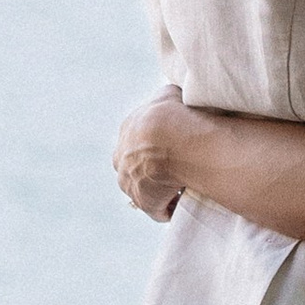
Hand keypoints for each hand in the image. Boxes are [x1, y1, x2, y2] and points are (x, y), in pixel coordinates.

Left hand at [113, 89, 189, 222]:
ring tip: (182, 187)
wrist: (169, 137)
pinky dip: (169, 209)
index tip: (173, 149)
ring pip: (144, 189)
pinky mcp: (144, 201)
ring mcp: (130, 182)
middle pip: (134, 167)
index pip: (137, 142)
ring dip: (160, 190)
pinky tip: (182, 203)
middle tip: (176, 169)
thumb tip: (173, 100)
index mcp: (127, 131)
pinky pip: (158, 210)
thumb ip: (165, 99)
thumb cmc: (173, 113)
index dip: (155, 147)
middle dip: (152, 170)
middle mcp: (122, 158)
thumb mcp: (168, 94)